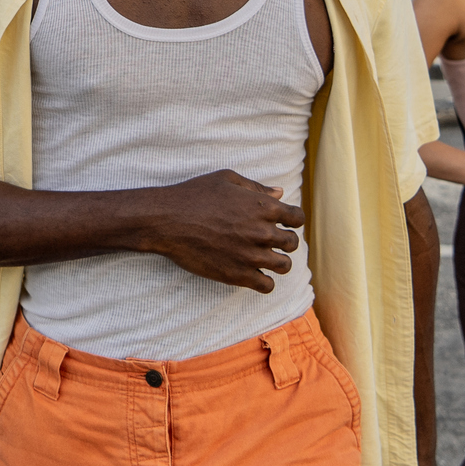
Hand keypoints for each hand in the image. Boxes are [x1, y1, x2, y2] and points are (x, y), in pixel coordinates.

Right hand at [148, 170, 307, 292]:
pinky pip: (267, 285)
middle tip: (272, 241)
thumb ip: (256, 187)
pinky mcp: (238, 274)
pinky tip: (255, 274)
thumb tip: (279, 193)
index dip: (293, 220)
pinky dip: (265, 281)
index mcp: (262, 206)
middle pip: (292, 243)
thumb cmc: (194, 195)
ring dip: (279, 262)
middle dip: (286, 241)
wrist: (167, 220)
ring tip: (266, 259)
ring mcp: (250, 255)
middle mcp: (261, 231)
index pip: (297, 218)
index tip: (284, 223)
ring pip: (284, 266)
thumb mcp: (225, 180)